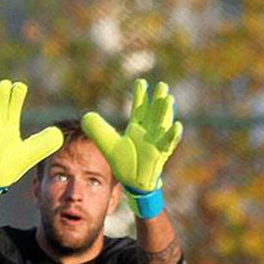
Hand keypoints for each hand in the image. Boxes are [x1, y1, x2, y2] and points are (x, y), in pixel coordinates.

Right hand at [0, 80, 62, 211]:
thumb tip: (58, 133)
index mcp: (9, 128)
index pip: (12, 110)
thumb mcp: (32, 152)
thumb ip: (45, 143)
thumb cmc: (11, 163)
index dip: (15, 98)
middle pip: (0, 111)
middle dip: (2, 97)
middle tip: (5, 83)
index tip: (19, 85)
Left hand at [82, 79, 182, 217]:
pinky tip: (177, 125)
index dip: (140, 96)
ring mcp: (156, 142)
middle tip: (162, 86)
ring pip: (163, 124)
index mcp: (137, 128)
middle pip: (155, 112)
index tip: (141, 82)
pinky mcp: (160, 154)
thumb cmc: (124, 162)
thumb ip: (97, 130)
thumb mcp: (107, 143)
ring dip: (166, 112)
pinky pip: (168, 143)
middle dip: (158, 99)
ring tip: (168, 99)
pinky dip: (173, 135)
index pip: (139, 109)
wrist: (132, 181)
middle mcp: (148, 132)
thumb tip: (86, 116)